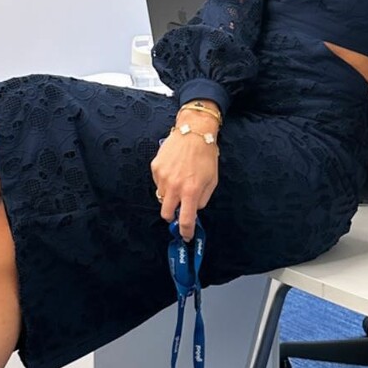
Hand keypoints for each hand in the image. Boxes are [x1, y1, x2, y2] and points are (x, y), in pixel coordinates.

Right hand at [151, 113, 218, 239]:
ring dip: (169, 195)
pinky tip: (173, 170)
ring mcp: (163, 177)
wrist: (194, 132)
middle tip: (179, 208)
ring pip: (161, 197)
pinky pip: (158, 183)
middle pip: (166, 213)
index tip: (185, 235)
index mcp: (191, 191)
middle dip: (172, 215)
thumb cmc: (206, 156)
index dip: (185, 231)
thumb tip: (193, 210)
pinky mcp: (155, 167)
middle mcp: (175, 186)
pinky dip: (165, 182)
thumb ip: (202, 199)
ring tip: (179, 180)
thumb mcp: (212, 180)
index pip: (185, 220)